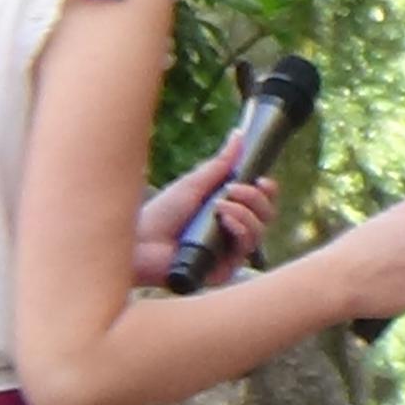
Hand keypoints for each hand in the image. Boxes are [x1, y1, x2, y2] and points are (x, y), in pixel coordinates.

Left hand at [133, 133, 277, 287]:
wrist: (138, 242)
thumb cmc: (160, 214)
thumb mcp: (194, 184)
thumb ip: (220, 164)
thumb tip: (238, 135)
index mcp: (228, 211)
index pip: (260, 203)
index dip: (267, 192)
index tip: (262, 180)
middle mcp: (232, 232)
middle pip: (266, 215)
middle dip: (256, 198)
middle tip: (234, 189)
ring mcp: (230, 252)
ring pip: (259, 231)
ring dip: (244, 212)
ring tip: (219, 205)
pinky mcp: (225, 268)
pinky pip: (246, 248)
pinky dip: (239, 229)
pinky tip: (222, 221)